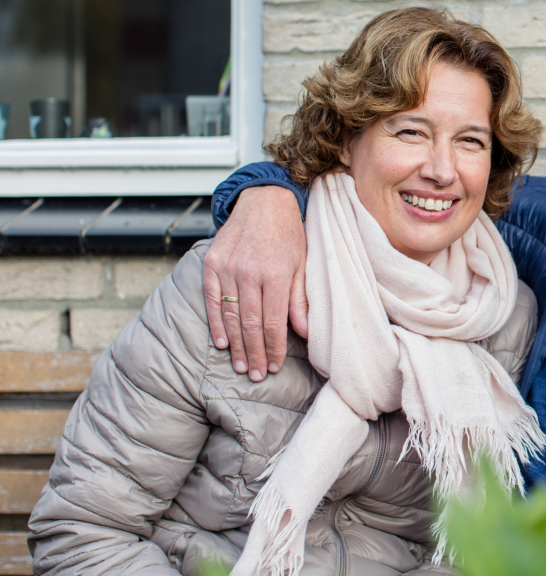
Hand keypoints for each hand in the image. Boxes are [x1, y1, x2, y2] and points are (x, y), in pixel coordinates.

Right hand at [203, 186, 308, 380]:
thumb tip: (304, 333)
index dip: (274, 348)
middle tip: (257, 375)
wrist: (264, 201)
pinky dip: (216, 323)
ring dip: (236, 345)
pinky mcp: (212, 263)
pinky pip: (212, 300)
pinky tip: (221, 342)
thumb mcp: (303, 264)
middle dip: (255, 353)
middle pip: (251, 324)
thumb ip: (300, 299)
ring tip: (241, 365)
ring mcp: (228, 268)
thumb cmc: (288, 234)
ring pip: (231, 316)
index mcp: (277, 274)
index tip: (275, 365)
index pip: (274, 322)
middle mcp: (250, 272)